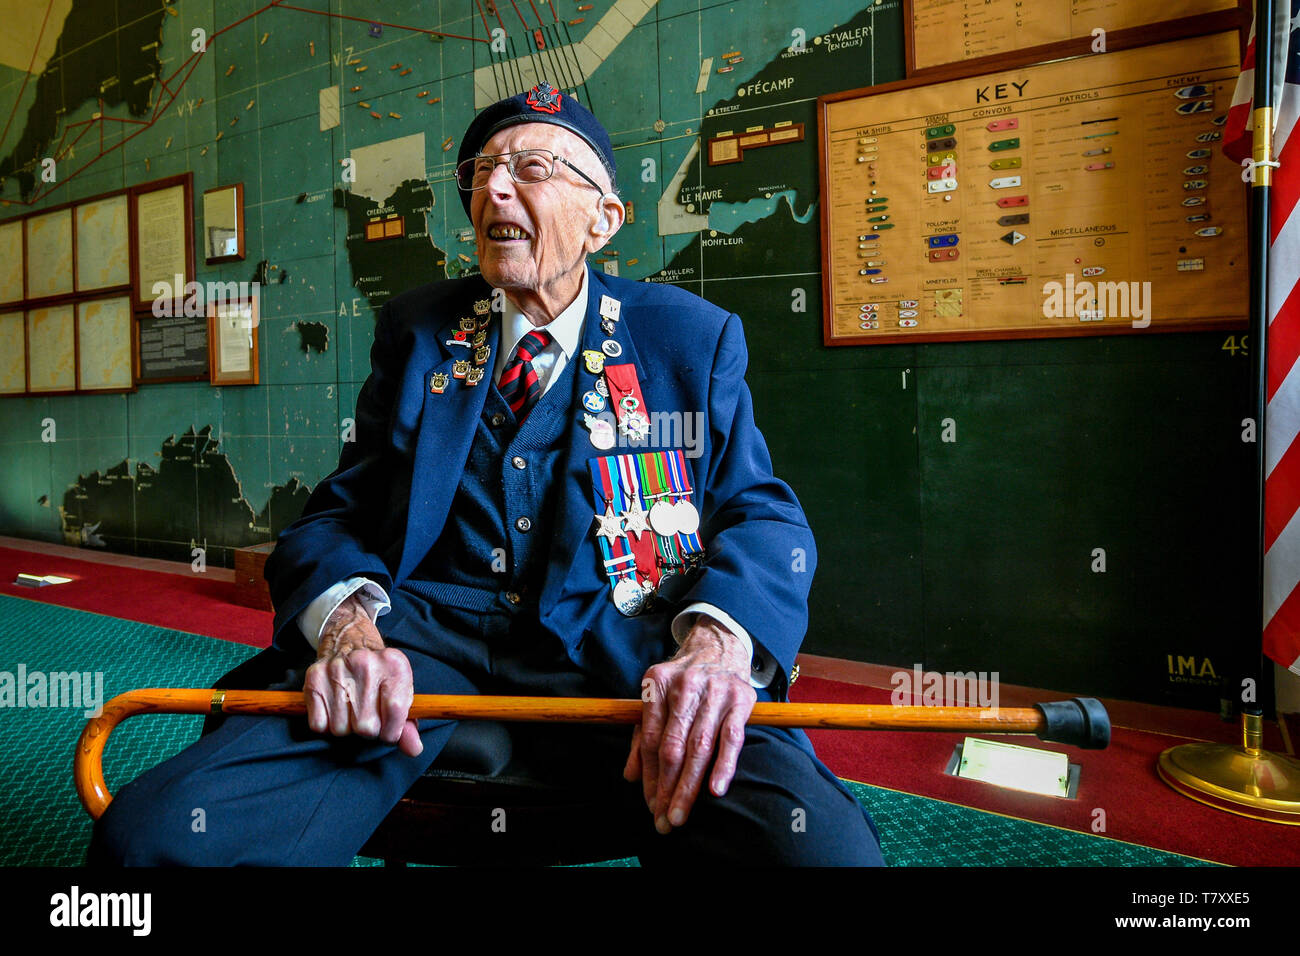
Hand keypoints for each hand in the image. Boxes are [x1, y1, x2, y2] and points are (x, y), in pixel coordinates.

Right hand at [303, 594, 421, 756]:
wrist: (349, 641)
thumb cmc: (379, 675)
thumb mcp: (400, 691)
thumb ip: (408, 724)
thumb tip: (414, 749)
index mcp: (394, 664)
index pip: (396, 711)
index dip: (392, 731)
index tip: (388, 731)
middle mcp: (365, 663)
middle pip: (366, 726)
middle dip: (368, 730)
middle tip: (367, 716)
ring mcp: (337, 669)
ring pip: (340, 729)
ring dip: (346, 728)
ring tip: (351, 710)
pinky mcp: (314, 678)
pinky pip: (319, 725)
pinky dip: (326, 725)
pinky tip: (335, 709)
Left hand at [623, 615, 755, 833]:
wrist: (719, 647)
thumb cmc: (683, 682)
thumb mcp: (657, 699)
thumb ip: (642, 736)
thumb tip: (630, 776)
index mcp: (656, 684)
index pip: (649, 739)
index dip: (649, 776)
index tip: (650, 806)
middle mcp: (684, 686)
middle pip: (672, 747)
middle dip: (667, 788)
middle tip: (664, 821)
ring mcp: (714, 691)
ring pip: (699, 746)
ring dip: (690, 785)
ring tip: (682, 814)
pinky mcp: (741, 698)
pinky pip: (731, 737)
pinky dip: (724, 766)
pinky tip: (715, 790)